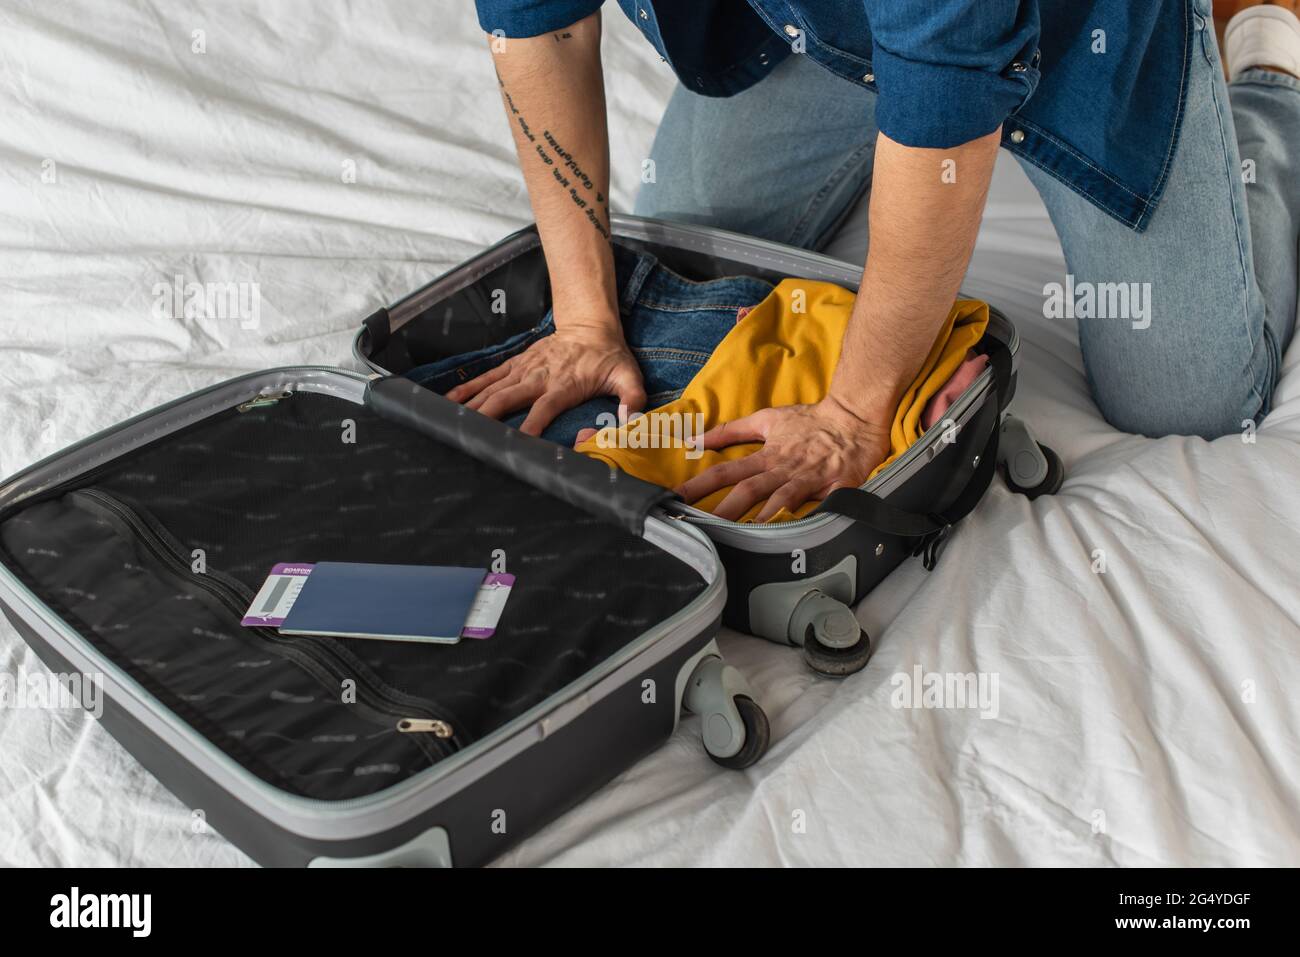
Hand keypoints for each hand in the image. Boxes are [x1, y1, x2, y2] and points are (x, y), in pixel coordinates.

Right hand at [446, 322, 645, 435]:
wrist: (590, 325)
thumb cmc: (608, 356)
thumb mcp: (628, 376)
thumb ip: (632, 398)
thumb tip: (632, 421)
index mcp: (564, 384)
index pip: (545, 407)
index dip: (532, 423)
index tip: (521, 441)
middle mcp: (539, 377)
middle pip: (508, 398)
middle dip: (489, 417)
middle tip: (472, 437)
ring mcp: (524, 370)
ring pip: (493, 389)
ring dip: (473, 406)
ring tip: (452, 422)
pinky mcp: (515, 365)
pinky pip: (488, 377)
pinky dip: (468, 388)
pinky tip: (449, 400)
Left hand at [676, 396, 891, 522]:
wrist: (855, 416)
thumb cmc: (810, 420)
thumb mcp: (767, 418)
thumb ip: (731, 430)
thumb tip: (695, 439)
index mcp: (767, 455)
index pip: (726, 470)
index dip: (700, 484)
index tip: (677, 498)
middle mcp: (784, 469)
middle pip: (749, 490)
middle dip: (724, 510)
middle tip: (702, 528)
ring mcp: (809, 479)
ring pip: (781, 501)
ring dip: (762, 519)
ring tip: (743, 539)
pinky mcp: (836, 488)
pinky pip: (822, 508)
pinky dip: (810, 520)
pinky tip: (797, 537)